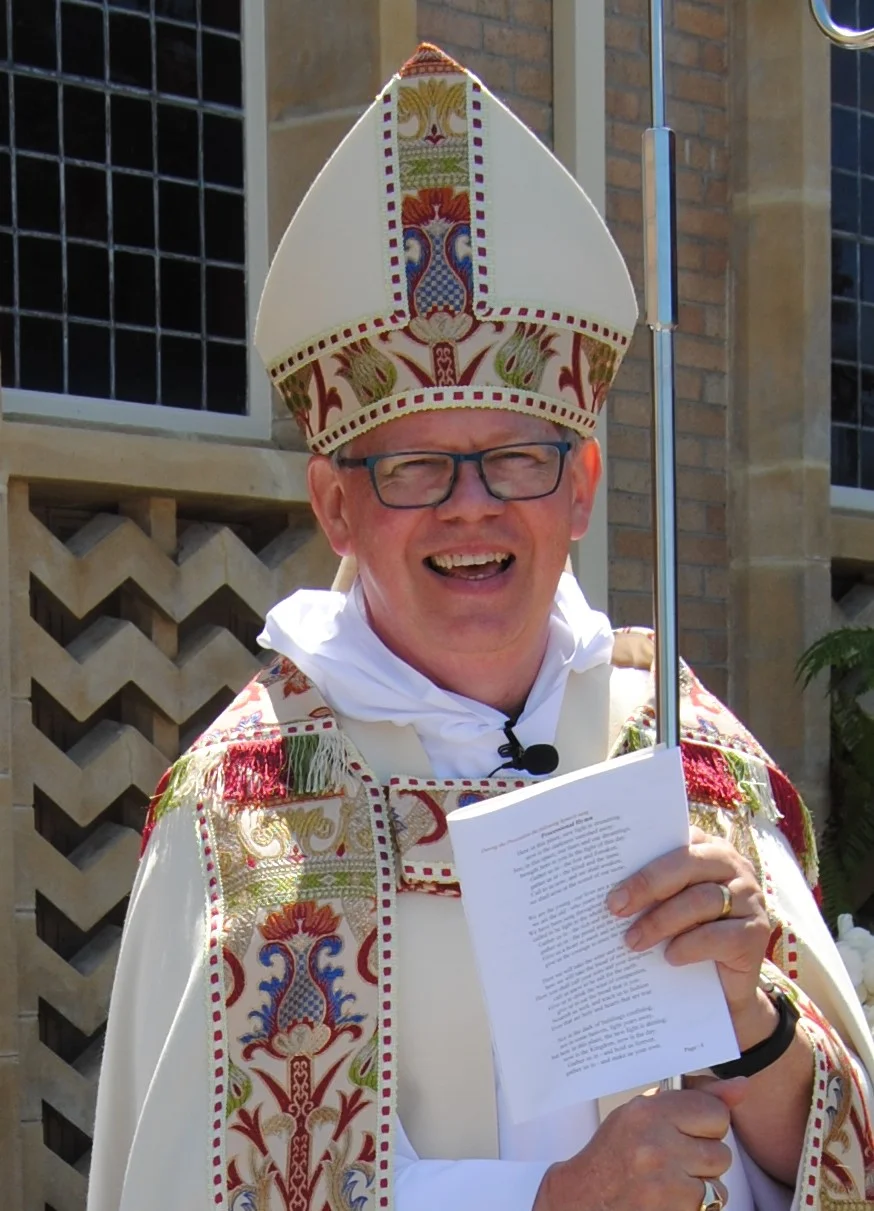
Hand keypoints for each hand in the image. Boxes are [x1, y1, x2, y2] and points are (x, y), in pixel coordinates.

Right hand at [532, 1080, 745, 1210]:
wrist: (584, 1199)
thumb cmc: (615, 1154)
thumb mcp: (643, 1113)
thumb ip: (693, 1099)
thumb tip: (742, 1087)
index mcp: (648, 1112)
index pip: (716, 1113)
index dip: (707, 1124)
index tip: (689, 1130)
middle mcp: (657, 1145)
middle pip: (721, 1152)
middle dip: (703, 1159)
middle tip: (674, 1159)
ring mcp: (665, 1184)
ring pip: (719, 1185)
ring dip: (701, 1186)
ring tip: (670, 1181)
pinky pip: (710, 1209)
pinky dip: (694, 1207)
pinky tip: (668, 1200)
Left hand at [606, 827, 772, 1036]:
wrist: (725, 990)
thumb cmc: (688, 936)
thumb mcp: (668, 906)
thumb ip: (651, 889)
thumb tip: (608, 887)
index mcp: (708, 849)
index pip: (675, 838)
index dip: (642, 849)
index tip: (607, 863)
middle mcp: (734, 866)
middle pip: (687, 864)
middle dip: (646, 884)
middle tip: (614, 907)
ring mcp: (750, 899)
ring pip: (701, 900)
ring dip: (661, 921)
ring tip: (633, 941)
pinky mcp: (756, 934)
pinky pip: (718, 935)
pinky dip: (689, 945)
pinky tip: (670, 956)